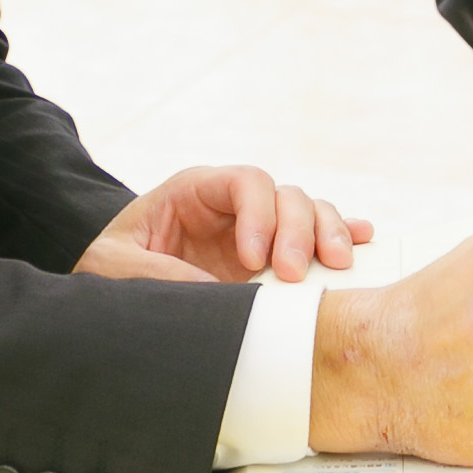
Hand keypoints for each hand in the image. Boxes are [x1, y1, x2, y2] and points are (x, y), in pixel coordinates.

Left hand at [77, 167, 371, 284]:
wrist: (115, 289)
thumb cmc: (109, 267)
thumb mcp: (113, 266)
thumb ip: (153, 273)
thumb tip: (211, 291)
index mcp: (196, 191)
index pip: (245, 182)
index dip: (260, 213)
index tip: (253, 258)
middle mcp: (235, 206)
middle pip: (287, 195)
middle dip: (299, 231)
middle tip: (292, 275)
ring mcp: (260, 230)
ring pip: (310, 212)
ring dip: (329, 234)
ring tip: (335, 267)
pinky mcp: (274, 258)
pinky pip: (318, 236)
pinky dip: (344, 234)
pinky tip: (363, 243)